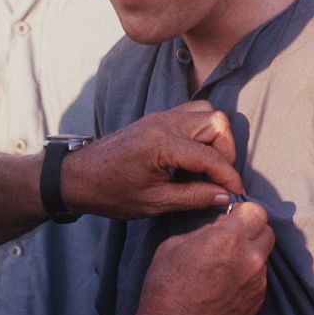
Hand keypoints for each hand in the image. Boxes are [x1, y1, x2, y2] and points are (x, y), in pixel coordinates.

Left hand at [62, 101, 240, 219]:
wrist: (77, 176)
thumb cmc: (110, 192)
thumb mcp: (153, 202)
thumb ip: (193, 198)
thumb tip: (225, 196)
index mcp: (162, 144)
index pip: (210, 156)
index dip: (229, 177)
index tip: (236, 194)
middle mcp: (164, 123)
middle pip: (215, 122)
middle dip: (226, 151)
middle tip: (221, 177)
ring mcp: (160, 117)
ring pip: (206, 112)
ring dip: (216, 137)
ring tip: (210, 166)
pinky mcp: (157, 118)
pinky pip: (191, 113)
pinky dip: (202, 131)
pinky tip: (195, 157)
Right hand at [135, 203, 273, 314]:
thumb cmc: (167, 289)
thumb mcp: (174, 245)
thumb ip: (204, 232)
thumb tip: (218, 228)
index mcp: (228, 238)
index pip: (256, 211)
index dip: (243, 213)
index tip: (234, 217)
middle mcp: (250, 258)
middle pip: (267, 232)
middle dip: (251, 231)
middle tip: (231, 239)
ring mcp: (257, 282)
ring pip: (263, 257)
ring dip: (249, 255)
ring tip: (224, 267)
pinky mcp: (258, 301)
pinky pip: (258, 279)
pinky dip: (246, 277)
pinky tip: (225, 285)